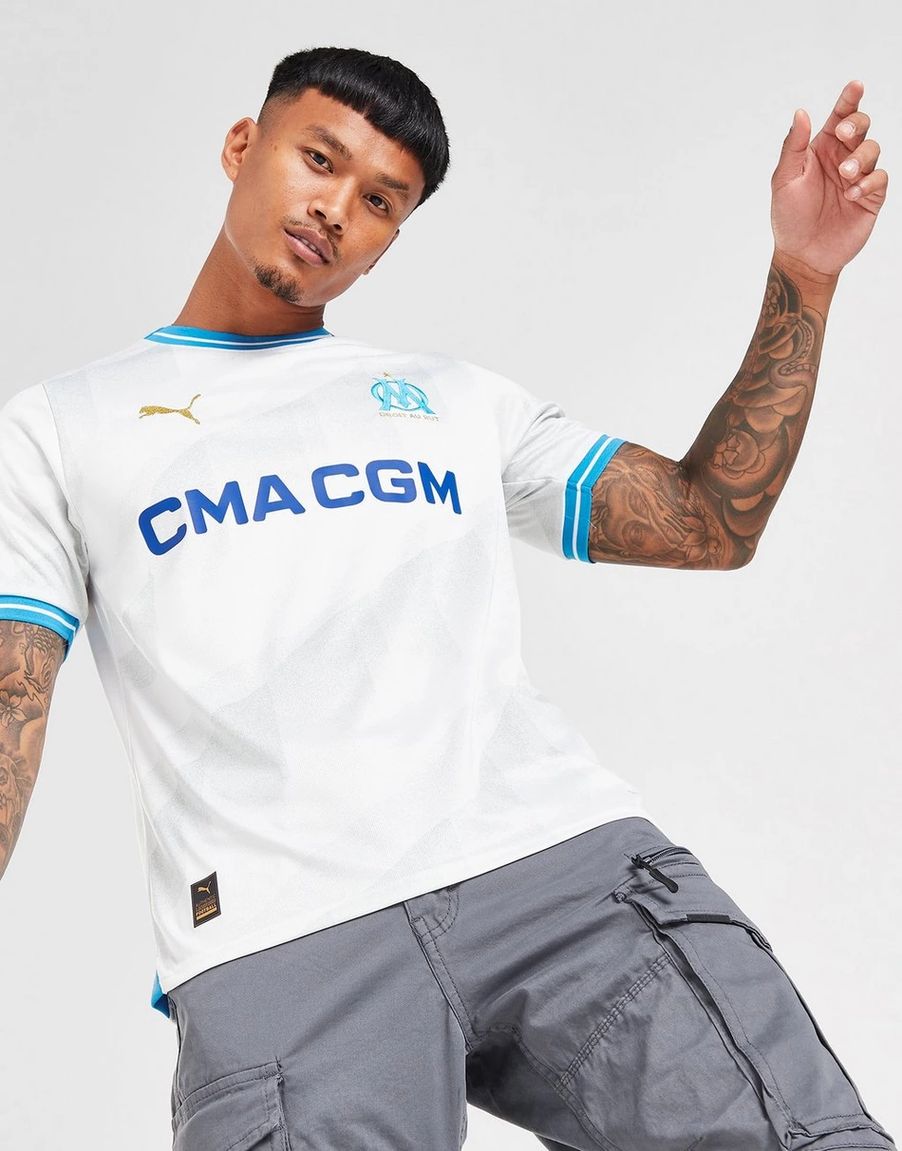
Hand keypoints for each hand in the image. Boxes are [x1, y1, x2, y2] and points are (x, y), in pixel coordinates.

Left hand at [770, 79, 887, 277]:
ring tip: (845, 174)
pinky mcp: (870, 197)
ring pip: (873, 149)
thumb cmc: (789, 218)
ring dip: (861, 157)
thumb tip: (801, 113)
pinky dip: (868, 182)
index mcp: (820, 150)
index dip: (849, 100)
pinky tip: (852, 194)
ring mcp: (857, 177)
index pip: (838, 117)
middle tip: (843, 134)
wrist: (802, 255)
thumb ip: (793, 147)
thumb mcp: (784, 181)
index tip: (855, 85)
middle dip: (857, 123)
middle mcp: (841, 159)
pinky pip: (880, 178)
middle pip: (861, 126)